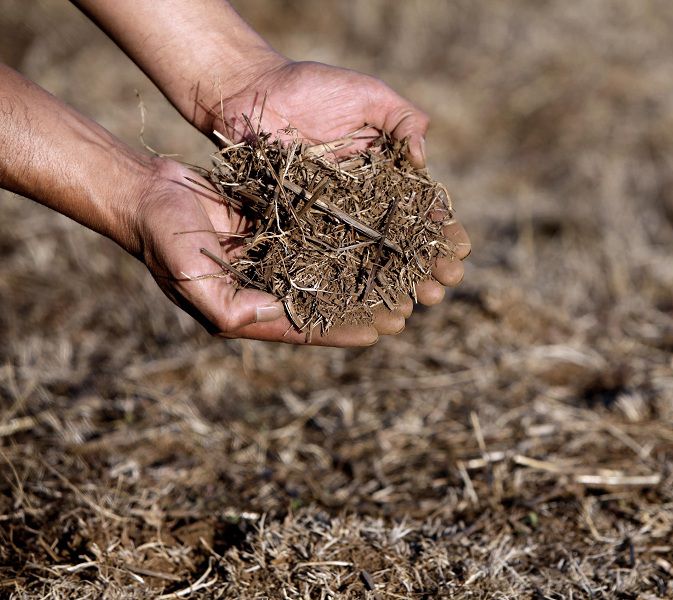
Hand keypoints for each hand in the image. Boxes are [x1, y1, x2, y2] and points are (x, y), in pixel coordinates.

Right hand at [135, 159, 386, 345]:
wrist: (146, 192)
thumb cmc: (164, 239)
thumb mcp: (193, 281)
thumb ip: (232, 307)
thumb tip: (280, 312)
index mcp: (246, 311)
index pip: (306, 326)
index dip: (345, 330)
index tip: (384, 330)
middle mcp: (264, 288)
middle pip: (323, 303)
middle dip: (363, 306)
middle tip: (407, 306)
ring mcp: (270, 257)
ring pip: (324, 270)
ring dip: (360, 274)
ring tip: (402, 274)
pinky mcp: (274, 227)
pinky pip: (314, 236)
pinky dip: (342, 239)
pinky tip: (374, 236)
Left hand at [206, 58, 470, 334]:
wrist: (250, 94)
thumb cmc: (312, 88)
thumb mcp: (369, 95)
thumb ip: (402, 119)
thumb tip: (424, 158)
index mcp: (386, 173)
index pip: (421, 207)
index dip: (442, 230)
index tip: (461, 249)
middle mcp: (364, 200)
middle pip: (401, 239)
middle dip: (425, 265)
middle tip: (443, 287)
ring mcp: (332, 217)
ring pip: (369, 255)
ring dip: (395, 281)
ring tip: (417, 303)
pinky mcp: (299, 226)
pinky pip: (327, 256)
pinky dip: (347, 278)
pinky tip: (367, 300)